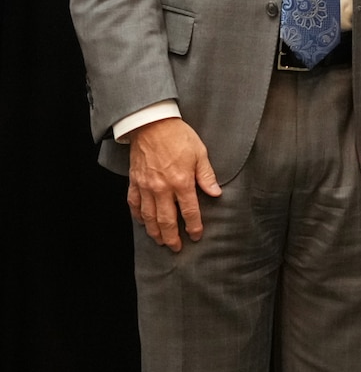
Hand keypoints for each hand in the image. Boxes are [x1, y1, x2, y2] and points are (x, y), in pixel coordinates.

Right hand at [127, 117, 221, 251]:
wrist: (152, 124)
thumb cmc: (178, 136)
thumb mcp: (200, 153)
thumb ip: (206, 176)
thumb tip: (216, 193)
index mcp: (181, 182)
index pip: (189, 211)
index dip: (194, 226)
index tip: (196, 236)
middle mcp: (162, 188)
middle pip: (167, 220)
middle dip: (172, 237)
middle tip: (176, 247)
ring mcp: (146, 186)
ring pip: (149, 217)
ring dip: (155, 232)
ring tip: (160, 241)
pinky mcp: (134, 182)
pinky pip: (134, 204)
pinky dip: (138, 216)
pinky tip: (143, 223)